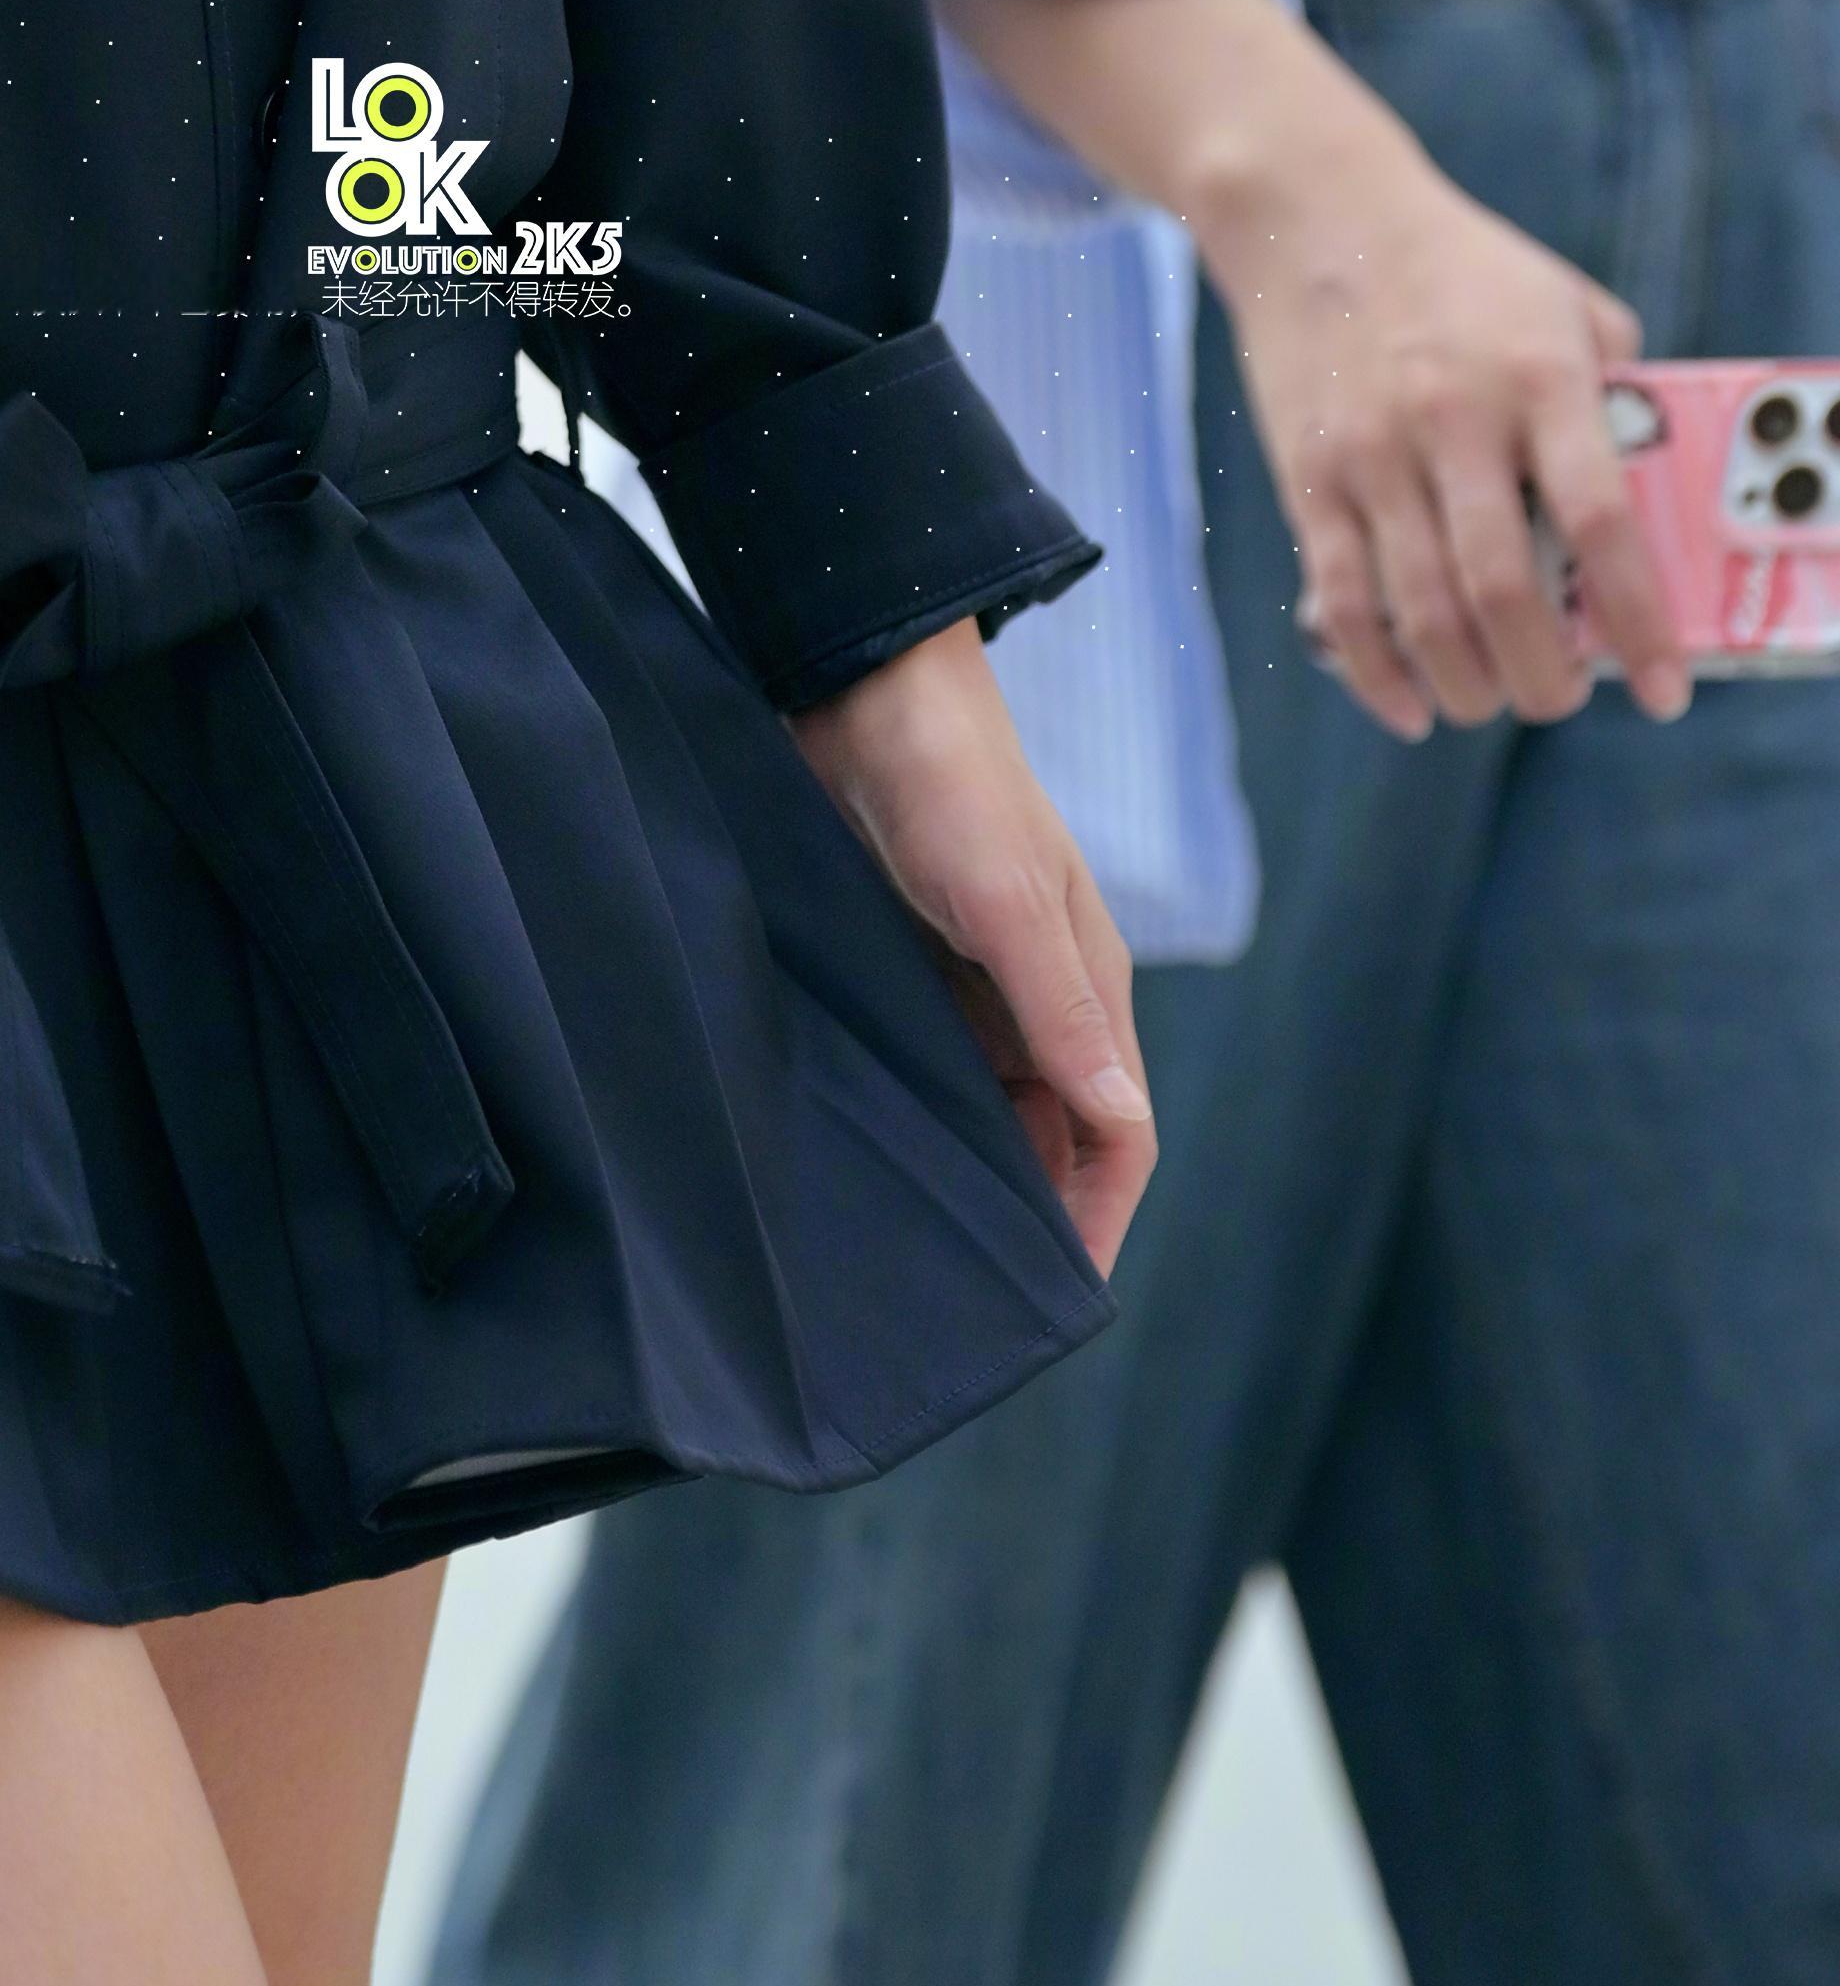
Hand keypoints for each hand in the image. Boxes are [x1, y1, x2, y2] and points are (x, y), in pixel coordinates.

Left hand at [791, 621, 1154, 1271]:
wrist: (865, 689)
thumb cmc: (950, 785)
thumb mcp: (1008, 901)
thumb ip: (1060, 1009)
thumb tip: (1120, 1116)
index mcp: (1085, 983)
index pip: (1117, 1130)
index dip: (1095, 1213)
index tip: (1058, 1296)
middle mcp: (1038, 993)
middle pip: (1056, 1130)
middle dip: (1035, 1208)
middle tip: (978, 1291)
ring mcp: (974, 979)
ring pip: (993, 1102)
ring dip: (976, 1165)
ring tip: (922, 1241)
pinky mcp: (912, 961)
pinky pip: (935, 1060)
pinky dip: (926, 1111)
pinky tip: (880, 1150)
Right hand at [1208, 118, 1681, 743]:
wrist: (1316, 214)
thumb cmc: (1461, 269)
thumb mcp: (1564, 303)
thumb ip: (1618, 395)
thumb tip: (1653, 505)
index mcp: (1538, 377)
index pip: (1601, 523)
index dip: (1638, 623)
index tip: (1664, 690)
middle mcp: (1453, 417)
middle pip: (1504, 589)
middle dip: (1544, 677)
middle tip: (1562, 698)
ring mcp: (1372, 450)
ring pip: (1422, 610)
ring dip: (1468, 685)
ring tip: (1493, 700)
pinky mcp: (1307, 474)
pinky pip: (1341, 599)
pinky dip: (1378, 672)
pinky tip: (1410, 704)